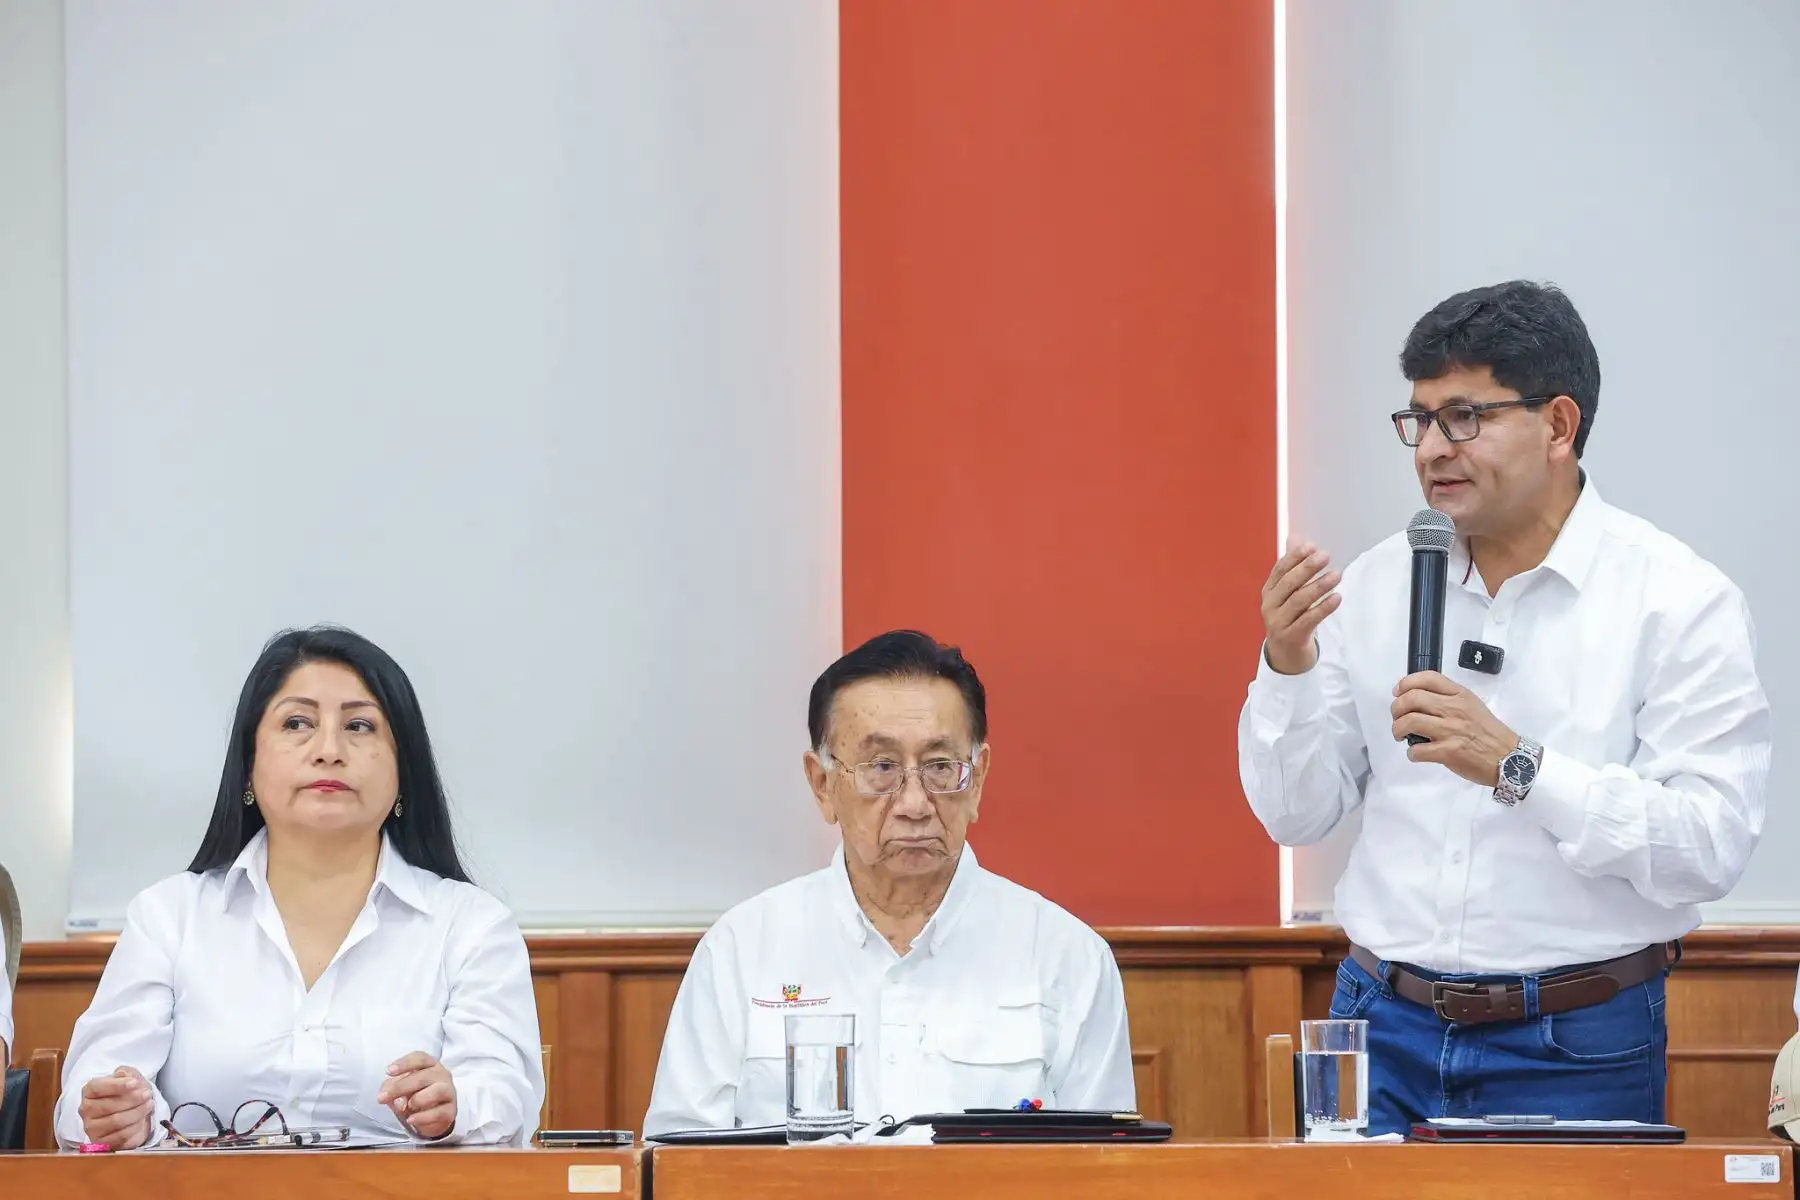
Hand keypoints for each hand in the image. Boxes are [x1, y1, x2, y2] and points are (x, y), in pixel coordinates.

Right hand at [79, 1066, 155, 1149]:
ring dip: (137, 1112)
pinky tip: (143, 1119)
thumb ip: (126, 1073)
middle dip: (133, 1099)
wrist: (131, 1112)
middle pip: (109, 1106)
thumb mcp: (129, 1077)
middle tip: (148, 1094)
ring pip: (117, 1121)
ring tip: (149, 1105)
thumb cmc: (128, 1093)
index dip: (118, 1085)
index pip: (98, 1088)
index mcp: (89, 1091)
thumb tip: (121, 1073)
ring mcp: (92, 1128)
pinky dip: (136, 1127)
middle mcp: (86, 1110)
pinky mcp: (101, 1143)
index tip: (135, 1083)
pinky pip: (121, 1136)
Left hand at [377, 1051, 456, 1139]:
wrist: (432, 1117)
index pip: (420, 1058)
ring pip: (437, 1091)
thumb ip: (393, 1089)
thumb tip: (399, 1102)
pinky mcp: (451, 1111)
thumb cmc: (415, 1095)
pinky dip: (422, 1117)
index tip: (388, 1071)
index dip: (404, 1063)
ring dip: (417, 1100)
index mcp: (430, 1065)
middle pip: (424, 1075)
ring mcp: (449, 1092)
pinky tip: (411, 1119)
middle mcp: (442, 1075)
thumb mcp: (399, 1089)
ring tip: (405, 1107)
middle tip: (383, 1098)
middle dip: (401, 1087)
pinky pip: (439, 1112)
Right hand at [1260, 540, 1341, 674]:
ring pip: (1298, 600)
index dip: (1295, 557)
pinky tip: (1337, 598)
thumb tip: (1295, 538)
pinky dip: (1323, 608)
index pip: (1279, 569)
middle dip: (1307, 568)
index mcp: (1269, 591)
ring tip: (1337, 575)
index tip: (1311, 546)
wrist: (1286, 655)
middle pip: (1288, 583)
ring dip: (1319, 586)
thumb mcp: (1289, 594)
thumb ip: (1292, 567)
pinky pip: (1308, 620)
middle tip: (1326, 556)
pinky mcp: (1291, 637)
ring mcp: (1278, 622)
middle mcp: (1269, 605)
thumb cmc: (1291, 618)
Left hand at [1391, 672, 1517, 786]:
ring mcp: (1451, 730)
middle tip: (1397, 718)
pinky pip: (1417, 750)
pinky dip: (1411, 754)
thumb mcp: (1472, 706)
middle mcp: (1454, 709)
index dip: (1406, 683)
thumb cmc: (1488, 733)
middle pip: (1411, 698)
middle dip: (1396, 709)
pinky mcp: (1449, 752)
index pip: (1427, 678)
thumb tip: (1417, 700)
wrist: (1510, 759)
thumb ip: (1449, 699)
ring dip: (1398, 729)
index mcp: (1460, 695)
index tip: (1398, 693)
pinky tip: (1416, 754)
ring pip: (1410, 721)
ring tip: (1400, 735)